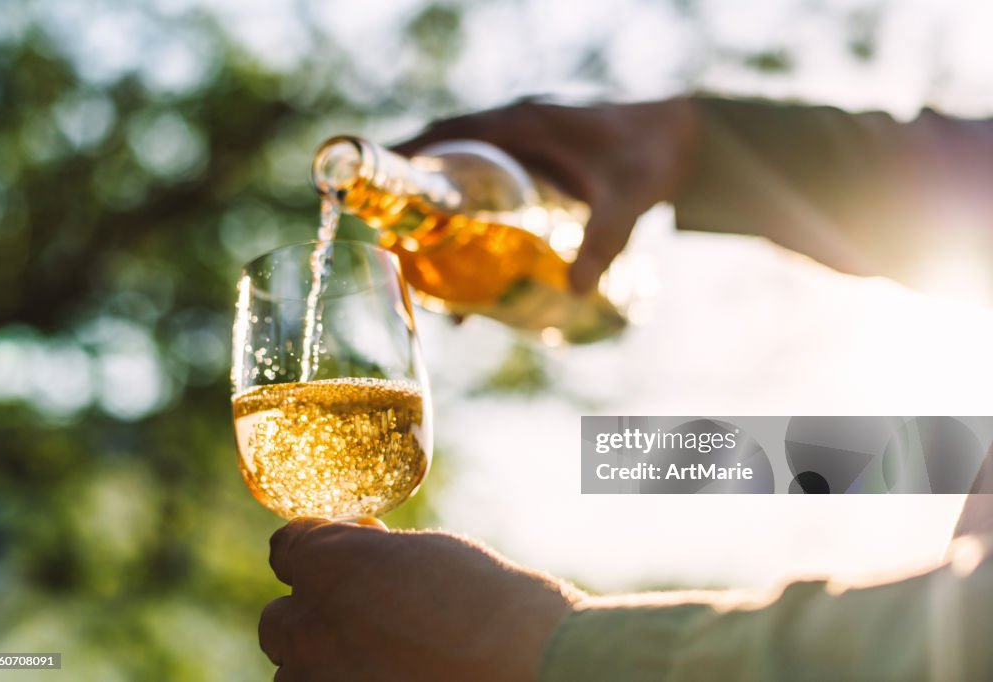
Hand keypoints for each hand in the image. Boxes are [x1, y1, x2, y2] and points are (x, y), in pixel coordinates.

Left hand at [260, 518, 581, 681]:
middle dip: (311, 615)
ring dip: (321, 663)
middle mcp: (308, 624)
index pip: (286, 549)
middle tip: (358, 616)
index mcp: (325, 565)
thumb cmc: (483, 599)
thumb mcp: (424, 550)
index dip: (314, 549)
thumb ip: (374, 553)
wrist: (518, 662)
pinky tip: (395, 674)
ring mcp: (320, 679)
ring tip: (376, 660)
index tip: (342, 556)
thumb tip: (361, 551)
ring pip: (294, 674)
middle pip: (279, 621)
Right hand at [392, 97, 698, 291]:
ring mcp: (524, 140)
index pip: (449, 134)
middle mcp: (516, 126)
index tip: (376, 189)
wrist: (680, 136)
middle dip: (416, 192)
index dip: (408, 157)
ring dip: (440, 202)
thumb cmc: (650, 158)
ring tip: (421, 256)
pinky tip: (469, 250)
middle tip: (394, 239)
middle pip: (447, 154)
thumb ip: (603, 243)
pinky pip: (486, 174)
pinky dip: (468, 204)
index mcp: (525, 124)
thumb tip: (574, 291)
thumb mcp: (627, 202)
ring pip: (464, 167)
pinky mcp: (534, 157)